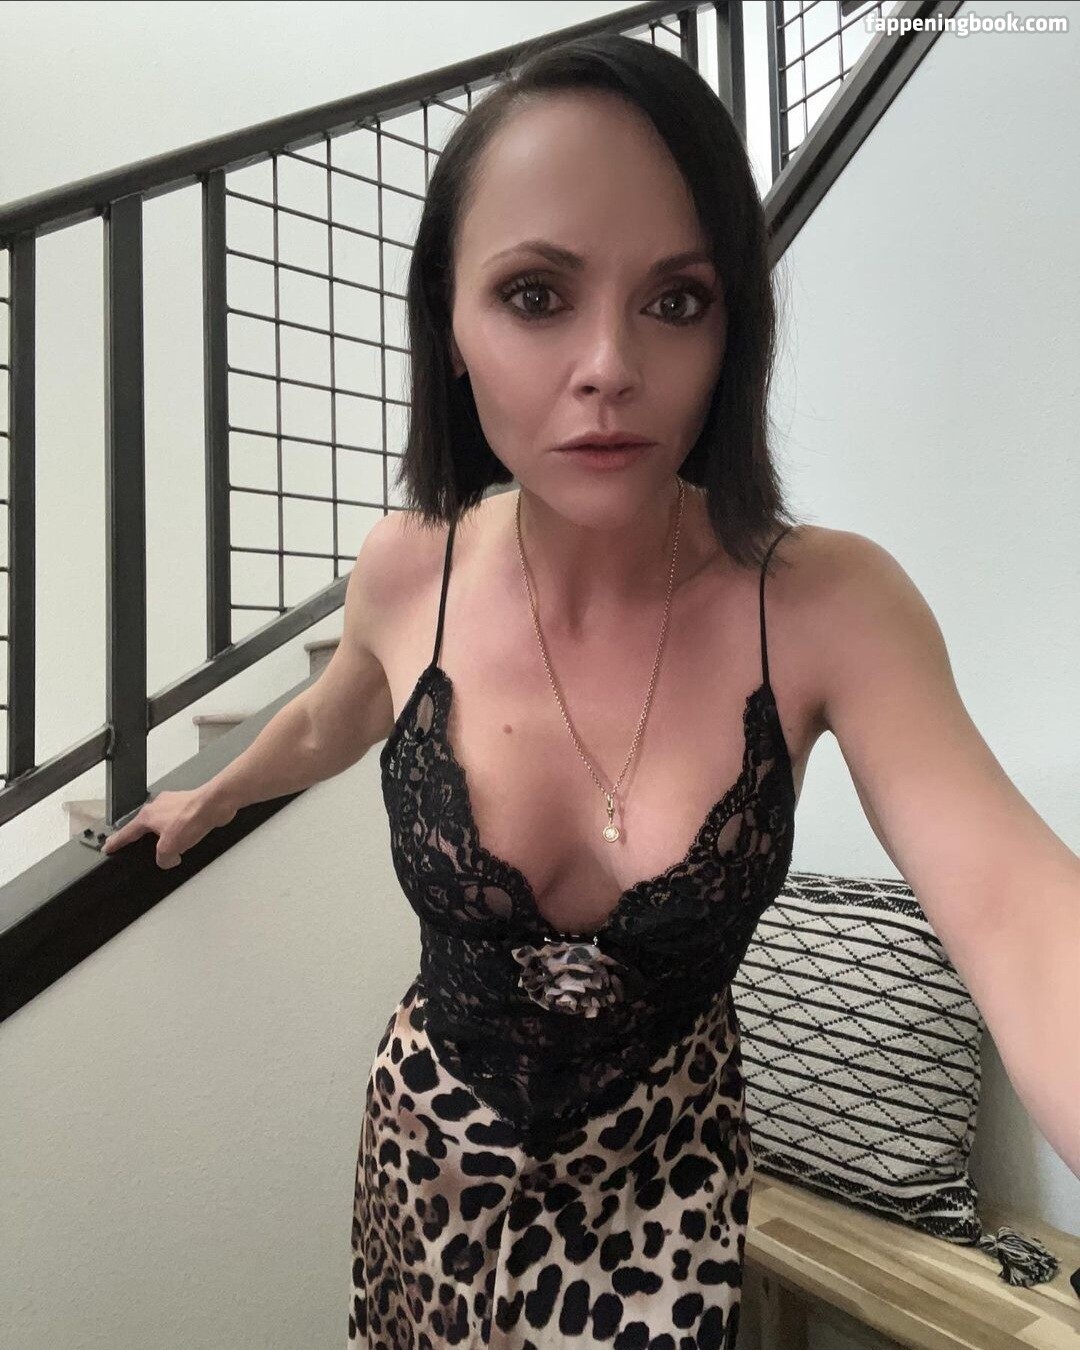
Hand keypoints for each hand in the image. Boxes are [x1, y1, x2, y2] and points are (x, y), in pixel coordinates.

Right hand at [100, 788, 235, 868]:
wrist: (214, 803)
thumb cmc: (191, 817)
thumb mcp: (170, 847)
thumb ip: (163, 858)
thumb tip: (167, 861)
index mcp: (147, 816)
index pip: (127, 832)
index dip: (116, 842)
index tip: (108, 847)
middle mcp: (157, 807)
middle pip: (144, 826)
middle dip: (140, 837)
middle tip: (134, 844)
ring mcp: (173, 804)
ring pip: (162, 823)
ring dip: (163, 834)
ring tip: (165, 846)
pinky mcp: (187, 806)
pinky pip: (178, 821)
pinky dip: (179, 831)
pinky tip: (186, 838)